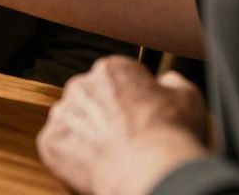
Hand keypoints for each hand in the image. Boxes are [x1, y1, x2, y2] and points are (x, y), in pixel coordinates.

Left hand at [37, 56, 208, 194]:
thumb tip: (167, 80)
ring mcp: (62, 113)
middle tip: (125, 136)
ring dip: (87, 134)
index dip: (130, 99)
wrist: (150, 168)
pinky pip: (60, 146)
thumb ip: (172, 81)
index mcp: (110, 70)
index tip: (139, 115)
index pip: (114, 79)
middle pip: (90, 98)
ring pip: (73, 121)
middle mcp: (80, 85)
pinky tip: (97, 163)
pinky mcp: (50, 141)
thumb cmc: (170, 133)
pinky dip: (74, 156)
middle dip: (104, 115)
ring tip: (113, 153)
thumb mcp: (187, 96)